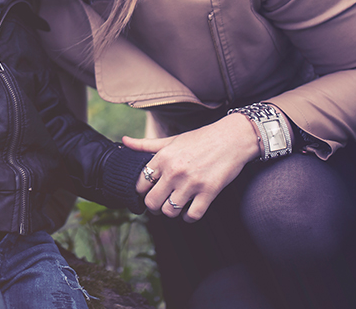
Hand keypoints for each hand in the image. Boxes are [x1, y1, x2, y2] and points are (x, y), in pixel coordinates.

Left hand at [123, 113, 260, 221]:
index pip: (140, 184)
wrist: (232, 138)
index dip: (143, 191)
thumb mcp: (171, 140)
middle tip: (160, 202)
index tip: (150, 191)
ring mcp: (191, 183)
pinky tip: (191, 208)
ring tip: (176, 204)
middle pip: (152, 202)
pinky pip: (192, 215)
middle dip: (154, 206)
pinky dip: (189, 216)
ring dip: (171, 212)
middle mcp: (174, 171)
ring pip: (169, 212)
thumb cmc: (200, 138)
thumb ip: (146, 144)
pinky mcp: (208, 192)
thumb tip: (124, 141)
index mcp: (163, 157)